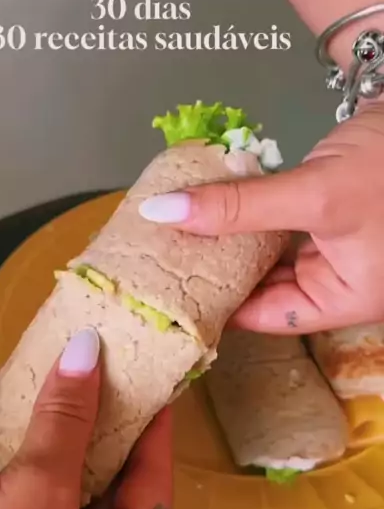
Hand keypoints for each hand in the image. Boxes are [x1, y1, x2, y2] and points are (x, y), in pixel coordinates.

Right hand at [0, 329, 171, 508]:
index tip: (152, 377)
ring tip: (71, 379)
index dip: (154, 427)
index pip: (153, 484)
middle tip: (107, 368)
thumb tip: (87, 351)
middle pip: (111, 483)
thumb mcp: (36, 493)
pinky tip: (28, 415)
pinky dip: (30, 455)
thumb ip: (66, 421)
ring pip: (66, 485)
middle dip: (106, 426)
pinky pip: (29, 494)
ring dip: (64, 435)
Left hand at [138, 100, 383, 333]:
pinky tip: (209, 204)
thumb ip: (239, 207)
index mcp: (347, 297)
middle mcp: (339, 277)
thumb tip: (162, 213)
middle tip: (160, 258)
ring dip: (228, 237)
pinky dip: (246, 212)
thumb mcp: (315, 193)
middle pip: (266, 284)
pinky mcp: (324, 210)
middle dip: (218, 269)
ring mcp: (333, 243)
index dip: (221, 307)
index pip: (271, 316)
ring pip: (267, 251)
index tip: (169, 292)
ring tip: (173, 233)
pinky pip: (276, 220)